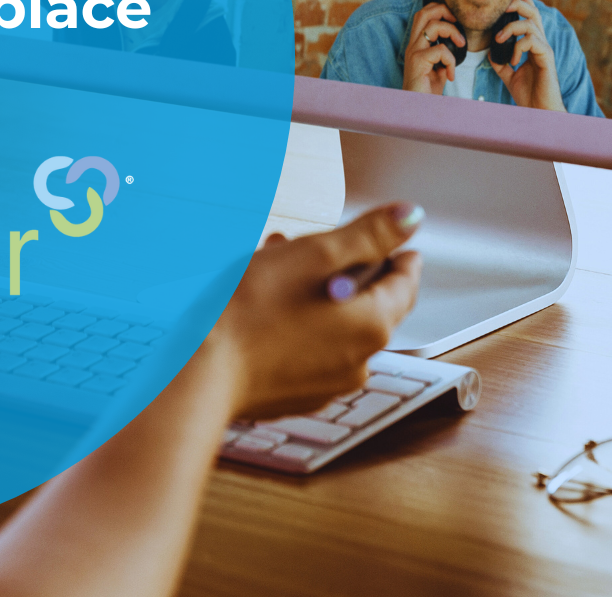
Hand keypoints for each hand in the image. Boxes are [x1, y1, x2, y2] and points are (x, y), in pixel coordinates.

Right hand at [203, 204, 424, 419]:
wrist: (201, 372)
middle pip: (366, 303)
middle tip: (309, 247)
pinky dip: (299, 326)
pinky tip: (266, 309)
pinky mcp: (298, 395)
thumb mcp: (314, 255)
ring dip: (315, 295)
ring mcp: (329, 383)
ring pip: (335, 325)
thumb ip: (368, 235)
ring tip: (274, 270)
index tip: (394, 241)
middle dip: (342, 270)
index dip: (397, 253)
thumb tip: (409, 217)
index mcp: (372, 324)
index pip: (405, 282)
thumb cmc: (252, 312)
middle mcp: (360, 361)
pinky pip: (310, 351)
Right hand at [402, 2, 463, 93]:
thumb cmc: (427, 91)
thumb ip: (444, 55)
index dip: (440, 10)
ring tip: (460, 46)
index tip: (455, 22)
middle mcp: (412, 45)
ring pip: (434, 26)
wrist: (418, 109)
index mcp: (416, 44)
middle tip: (458, 23)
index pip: (424, 14)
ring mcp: (413, 52)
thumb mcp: (438, 69)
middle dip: (445, 11)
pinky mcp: (417, 62)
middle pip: (425, 12)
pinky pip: (440, 50)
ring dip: (453, 33)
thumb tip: (457, 44)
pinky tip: (450, 75)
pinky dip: (451, 61)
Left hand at [490, 0, 564, 110]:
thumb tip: (490, 53)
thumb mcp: (509, 76)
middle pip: (533, 13)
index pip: (529, 18)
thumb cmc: (528, 94)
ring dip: (511, 29)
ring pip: (531, 25)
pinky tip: (512, 60)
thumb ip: (501, 63)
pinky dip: (519, 46)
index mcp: (533, 45)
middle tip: (502, 9)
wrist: (539, 111)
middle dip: (518, 5)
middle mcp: (540, 44)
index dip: (522, 3)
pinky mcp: (547, 59)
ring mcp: (545, 50)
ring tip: (499, 40)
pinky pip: (533, 41)